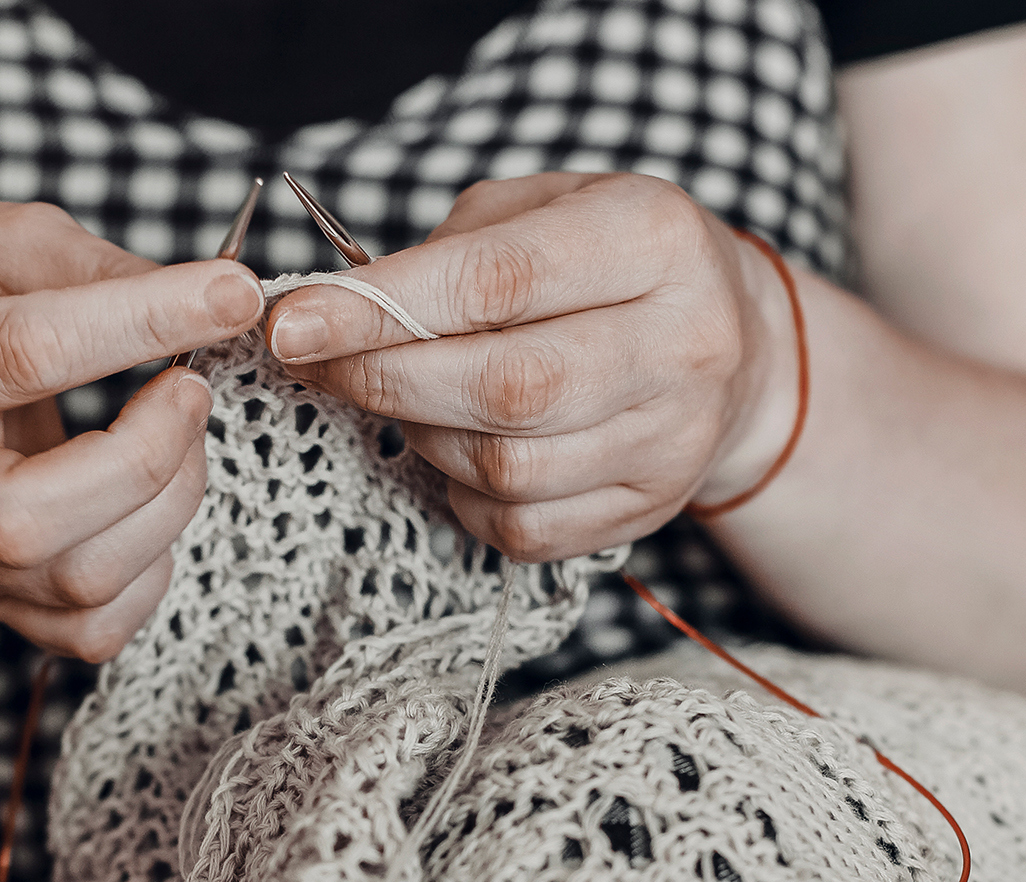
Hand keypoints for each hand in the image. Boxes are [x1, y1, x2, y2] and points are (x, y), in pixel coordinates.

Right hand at [0, 202, 263, 659]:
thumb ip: (85, 264)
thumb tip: (207, 296)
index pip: (26, 354)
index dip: (146, 320)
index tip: (232, 293)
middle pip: (27, 519)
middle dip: (146, 453)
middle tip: (191, 386)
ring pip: (74, 581)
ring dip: (167, 503)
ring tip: (178, 428)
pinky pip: (90, 629)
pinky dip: (152, 568)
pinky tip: (152, 499)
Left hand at [267, 174, 797, 560]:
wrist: (732, 344)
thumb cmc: (603, 262)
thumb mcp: (540, 211)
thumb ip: (445, 253)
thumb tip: (328, 313)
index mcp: (654, 239)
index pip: (498, 280)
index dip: (381, 308)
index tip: (293, 321)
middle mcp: (684, 343)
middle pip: (507, 387)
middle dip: (384, 379)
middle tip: (316, 364)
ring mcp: (674, 439)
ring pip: (507, 468)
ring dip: (422, 436)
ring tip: (400, 396)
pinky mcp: (651, 510)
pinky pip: (522, 526)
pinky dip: (461, 495)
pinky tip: (457, 448)